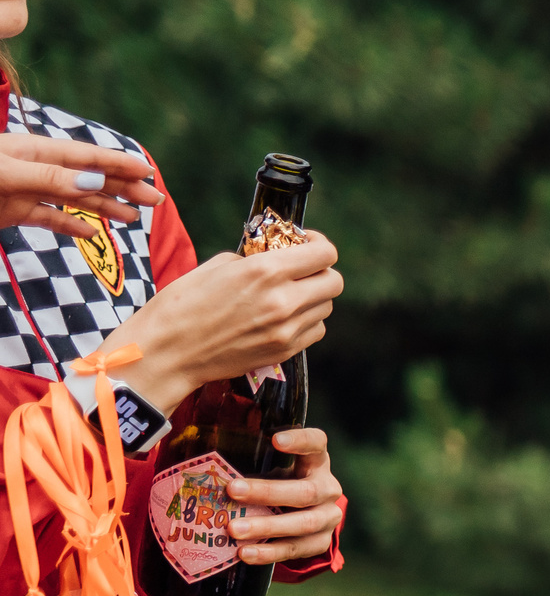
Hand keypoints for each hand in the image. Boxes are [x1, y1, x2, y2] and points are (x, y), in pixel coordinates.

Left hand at [0, 134, 163, 235]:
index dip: (118, 163)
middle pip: (87, 177)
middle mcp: (34, 168)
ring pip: (73, 199)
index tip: (148, 171)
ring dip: (104, 206)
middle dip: (122, 187)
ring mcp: (25, 190)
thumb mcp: (5, 174)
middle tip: (154, 199)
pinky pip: (49, 218)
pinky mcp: (13, 212)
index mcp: (34, 151)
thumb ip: (49, 178)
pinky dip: (70, 226)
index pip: (86, 156)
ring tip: (133, 218)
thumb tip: (95, 183)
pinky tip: (90, 233)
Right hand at [95, 236, 343, 412]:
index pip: (325, 253)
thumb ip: (256, 258)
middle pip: (335, 282)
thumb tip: (278, 255)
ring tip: (287, 295)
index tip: (308, 243)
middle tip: (303, 271)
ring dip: (313, 298)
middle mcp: (283, 301)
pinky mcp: (285, 351)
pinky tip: (282, 317)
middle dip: (322, 272)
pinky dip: (306, 321)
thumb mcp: (217, 266)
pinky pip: (315, 330)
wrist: (167, 352)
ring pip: (326, 308)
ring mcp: (287, 330)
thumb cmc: (182, 304)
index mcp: (266, 271)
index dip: (320, 245)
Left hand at [224, 428, 344, 563]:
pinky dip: (270, 552)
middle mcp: (328, 488)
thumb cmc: (279, 483)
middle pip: (306, 491)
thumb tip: (195, 455)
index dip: (300, 441)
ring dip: (266, 526)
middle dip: (267, 492)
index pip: (317, 443)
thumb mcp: (274, 467)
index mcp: (316, 461)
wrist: (306, 516)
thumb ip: (251, 460)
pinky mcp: (321, 542)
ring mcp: (328, 517)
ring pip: (304, 523)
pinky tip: (245, 553)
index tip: (275, 440)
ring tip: (233, 530)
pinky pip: (296, 549)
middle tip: (233, 491)